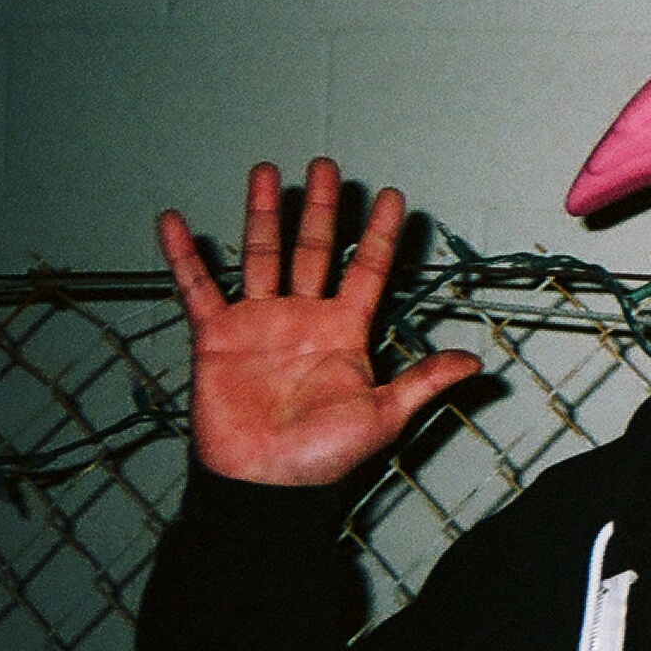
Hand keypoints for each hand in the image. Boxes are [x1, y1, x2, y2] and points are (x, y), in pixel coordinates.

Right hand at [154, 158, 481, 486]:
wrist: (265, 483)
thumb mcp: (383, 415)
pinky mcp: (216, 335)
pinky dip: (182, 256)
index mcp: (344, 331)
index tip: (393, 197)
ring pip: (262, 255)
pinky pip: (197, 288)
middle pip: (314, 249)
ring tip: (266, 172)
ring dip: (263, 214)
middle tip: (327, 166)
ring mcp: (258, 322)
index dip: (380, 235)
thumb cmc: (322, 456)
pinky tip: (174, 221)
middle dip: (321, 208)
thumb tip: (475, 363)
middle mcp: (302, 318)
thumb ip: (425, 381)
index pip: (367, 269)